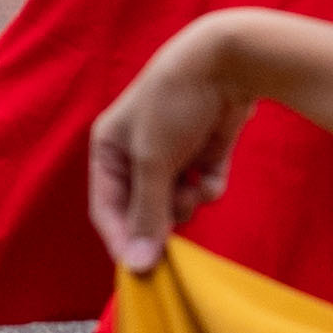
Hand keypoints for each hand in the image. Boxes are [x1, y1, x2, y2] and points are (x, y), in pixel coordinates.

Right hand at [85, 17, 260, 273]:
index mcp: (109, 150)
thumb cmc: (173, 104)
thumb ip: (146, 215)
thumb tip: (137, 266)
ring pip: (176, 204)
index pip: (107, 209)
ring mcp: (172, 156)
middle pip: (144, 211)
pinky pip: (202, 189)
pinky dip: (208, 185)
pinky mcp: (203, 154)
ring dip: (188, 200)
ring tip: (194, 182)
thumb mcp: (153, 161)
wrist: (225, 62)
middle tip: (178, 212)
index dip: (122, 240)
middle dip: (163, 215)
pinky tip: (213, 170)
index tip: (141, 270)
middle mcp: (136, 155)